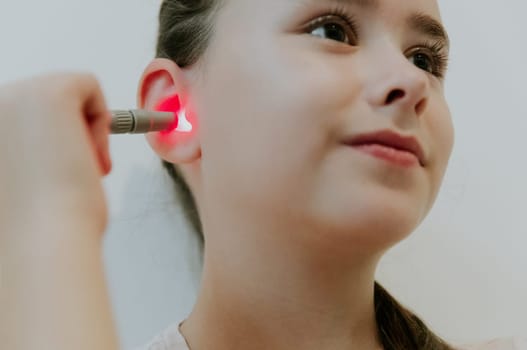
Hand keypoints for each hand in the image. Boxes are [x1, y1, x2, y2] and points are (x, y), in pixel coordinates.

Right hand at [0, 72, 111, 234]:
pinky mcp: (48, 92)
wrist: (40, 246)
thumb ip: (24, 155)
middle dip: (66, 134)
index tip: (62, 160)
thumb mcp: (15, 182)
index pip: (20, 121)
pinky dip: (101, 119)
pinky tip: (88, 155)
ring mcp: (11, 96)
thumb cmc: (33, 229)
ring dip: (82, 131)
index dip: (46, 140)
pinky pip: (88, 85)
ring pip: (65, 95)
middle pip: (43, 105)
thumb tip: (51, 143)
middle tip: (73, 171)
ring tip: (76, 169)